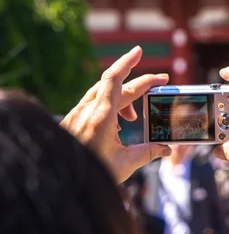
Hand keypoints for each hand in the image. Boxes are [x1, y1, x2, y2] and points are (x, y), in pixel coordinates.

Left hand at [61, 46, 171, 182]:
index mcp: (102, 116)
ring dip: (124, 97)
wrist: (57, 182)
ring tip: (135, 117)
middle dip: (141, 82)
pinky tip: (116, 125)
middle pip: (116, 85)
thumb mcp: (124, 165)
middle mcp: (88, 110)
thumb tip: (166, 148)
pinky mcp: (72, 121)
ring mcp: (77, 114)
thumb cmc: (90, 174)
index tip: (139, 51)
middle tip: (161, 81)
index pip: (115, 79)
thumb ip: (148, 152)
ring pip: (104, 93)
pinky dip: (110, 106)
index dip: (128, 62)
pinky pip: (94, 104)